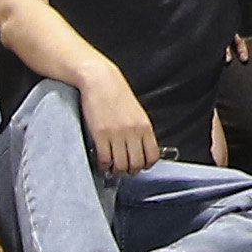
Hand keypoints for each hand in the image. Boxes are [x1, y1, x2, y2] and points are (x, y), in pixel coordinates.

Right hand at [82, 65, 157, 179]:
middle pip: (136, 163)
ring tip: (112, 168)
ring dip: (116, 170)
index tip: (140, 166)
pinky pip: (104, 158)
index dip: (146, 165)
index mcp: (145, 126)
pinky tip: (102, 161)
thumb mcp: (136, 111)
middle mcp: (133, 132)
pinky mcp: (101, 134)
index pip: (152, 156)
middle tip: (124, 169)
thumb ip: (140, 130)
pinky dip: (103, 164)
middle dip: (130, 170)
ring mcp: (117, 134)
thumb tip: (140, 148)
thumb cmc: (117, 93)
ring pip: (120, 165)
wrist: (100, 80)